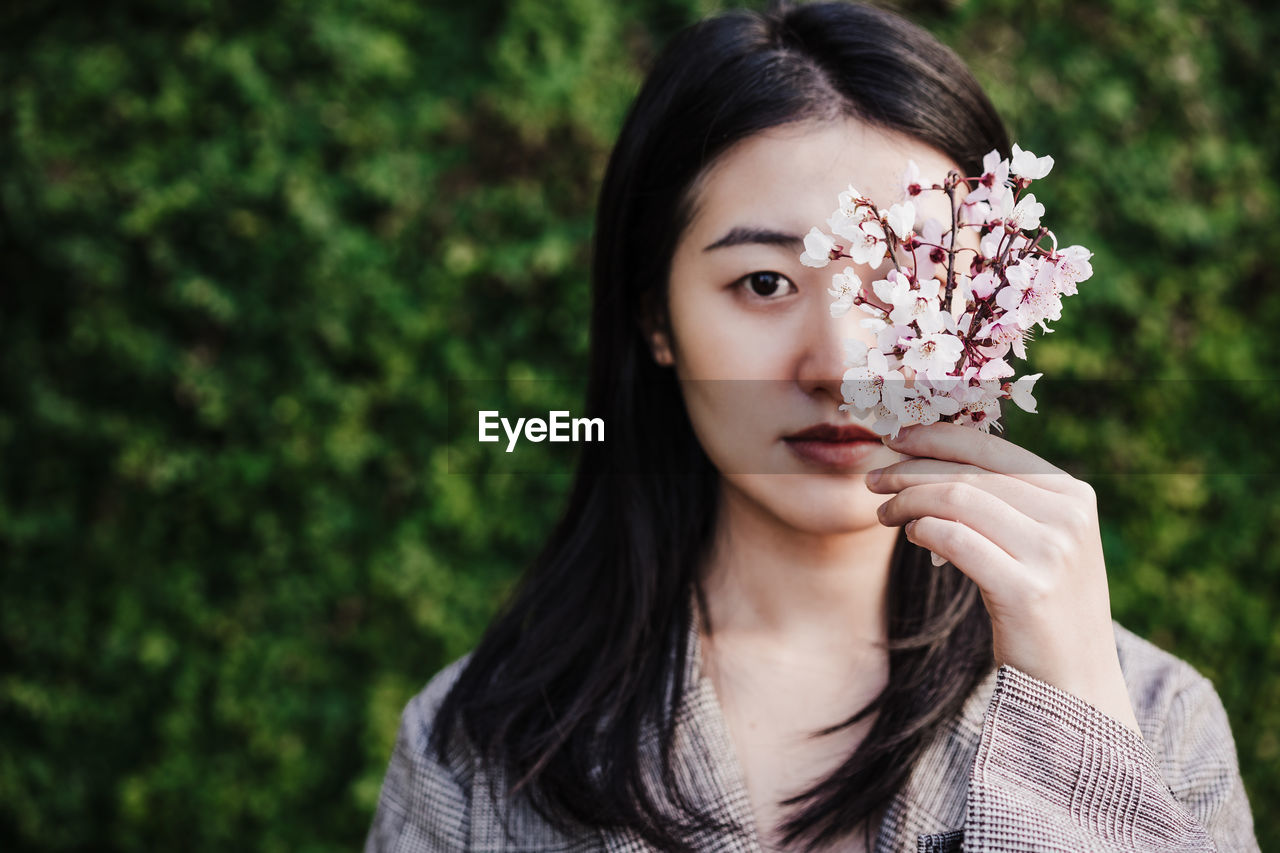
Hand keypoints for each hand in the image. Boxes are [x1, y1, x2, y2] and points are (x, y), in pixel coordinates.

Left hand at [866, 421, 1140, 733]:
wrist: (1076, 682)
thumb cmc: (1043, 606)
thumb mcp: (1039, 542)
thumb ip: (1005, 500)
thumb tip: (931, 458)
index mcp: (1073, 494)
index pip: (992, 448)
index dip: (936, 438)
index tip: (895, 439)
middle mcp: (1068, 516)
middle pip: (968, 473)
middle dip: (910, 471)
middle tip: (874, 479)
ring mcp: (1051, 553)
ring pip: (958, 500)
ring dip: (908, 501)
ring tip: (884, 513)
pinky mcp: (1027, 589)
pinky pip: (955, 540)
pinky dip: (923, 530)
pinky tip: (910, 536)